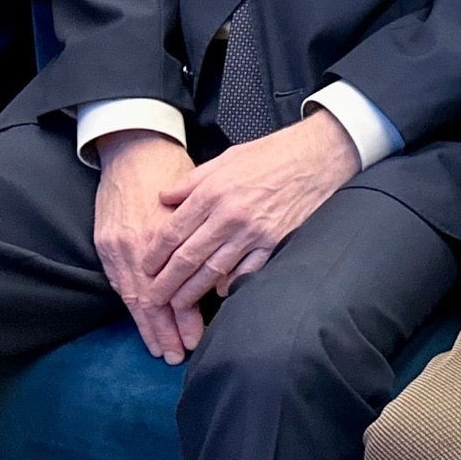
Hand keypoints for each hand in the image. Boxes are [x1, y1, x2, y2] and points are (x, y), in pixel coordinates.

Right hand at [94, 130, 199, 362]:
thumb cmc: (173, 172)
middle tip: (176, 355)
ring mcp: (117, 245)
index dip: (183, 316)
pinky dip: (131, 304)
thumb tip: (225, 273)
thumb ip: (208, 236)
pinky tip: (142, 320)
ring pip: (132, 295)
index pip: (172, 288)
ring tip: (160, 348)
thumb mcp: (200, 199)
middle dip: (164, 330)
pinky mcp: (105, 243)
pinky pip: (118, 281)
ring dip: (147, 324)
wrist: (134, 148)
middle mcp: (137, 245)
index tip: (195, 338)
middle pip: (150, 300)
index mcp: (163, 235)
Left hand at [141, 109, 361, 322]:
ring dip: (192, 291)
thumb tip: (164, 198)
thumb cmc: (270, 155)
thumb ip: (191, 181)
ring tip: (177, 304)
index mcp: (213, 192)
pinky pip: (247, 271)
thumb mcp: (225, 159)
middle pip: (188, 257)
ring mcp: (253, 232)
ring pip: (213, 270)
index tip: (145, 268)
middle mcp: (229, 215)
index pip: (173, 231)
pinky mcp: (274, 242)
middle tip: (152, 298)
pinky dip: (231, 285)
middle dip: (166, 282)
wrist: (316, 157)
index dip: (155, 254)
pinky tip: (219, 293)